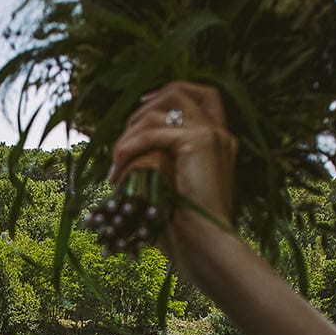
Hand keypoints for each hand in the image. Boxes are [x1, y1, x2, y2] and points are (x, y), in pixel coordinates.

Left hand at [108, 82, 238, 264]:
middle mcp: (219, 132)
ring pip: (158, 112)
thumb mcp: (173, 185)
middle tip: (121, 142)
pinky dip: (128, 148)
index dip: (169, 92)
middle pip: (177, 91)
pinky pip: (151, 133)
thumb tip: (129, 148)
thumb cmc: (185, 227)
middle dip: (142, 110)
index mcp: (218, 140)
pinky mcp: (199, 141)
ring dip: (128, 134)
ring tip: (116, 162)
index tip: (143, 106)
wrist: (205, 244)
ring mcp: (212, 133)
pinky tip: (117, 169)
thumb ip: (163, 160)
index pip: (201, 94)